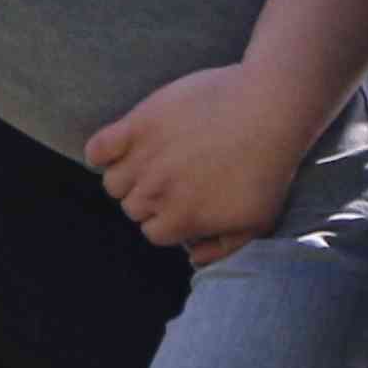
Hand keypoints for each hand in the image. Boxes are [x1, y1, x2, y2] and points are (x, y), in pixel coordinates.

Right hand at [86, 59, 305, 266]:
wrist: (268, 109)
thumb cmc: (268, 165)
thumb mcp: (259, 220)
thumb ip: (223, 248)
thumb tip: (192, 258)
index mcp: (180, 219)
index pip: (154, 232)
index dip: (170, 218)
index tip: (184, 200)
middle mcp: (155, 193)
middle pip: (133, 207)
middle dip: (152, 197)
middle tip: (177, 175)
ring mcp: (144, 158)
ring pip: (113, 182)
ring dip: (128, 175)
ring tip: (153, 160)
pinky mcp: (139, 123)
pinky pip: (98, 148)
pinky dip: (102, 151)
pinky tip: (121, 146)